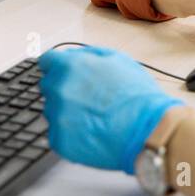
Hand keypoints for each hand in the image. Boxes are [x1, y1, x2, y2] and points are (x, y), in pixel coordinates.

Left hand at [38, 45, 182, 172]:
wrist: (147, 129)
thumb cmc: (137, 95)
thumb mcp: (118, 59)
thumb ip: (88, 55)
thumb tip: (72, 56)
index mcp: (71, 67)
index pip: (47, 61)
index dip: (57, 66)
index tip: (63, 72)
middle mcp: (59, 89)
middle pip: (49, 86)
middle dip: (64, 89)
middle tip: (88, 98)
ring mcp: (57, 116)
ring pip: (53, 110)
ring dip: (67, 111)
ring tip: (94, 116)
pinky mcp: (59, 140)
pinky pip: (58, 133)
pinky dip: (70, 133)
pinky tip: (91, 131)